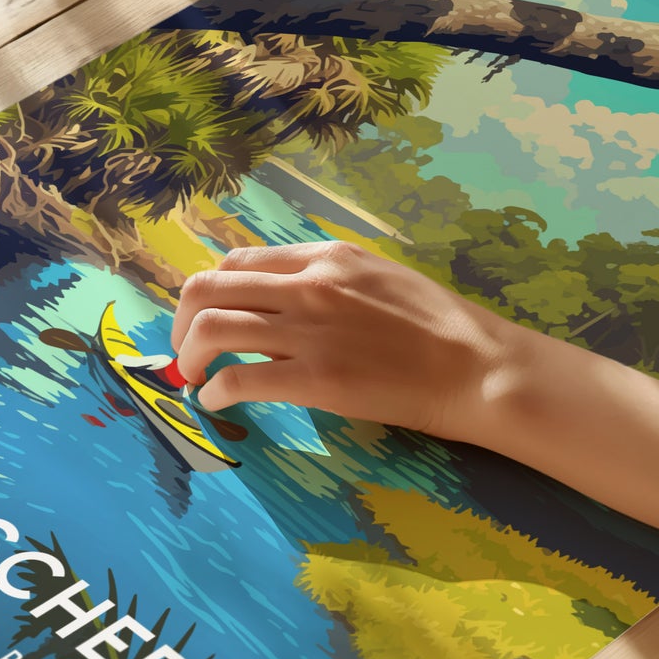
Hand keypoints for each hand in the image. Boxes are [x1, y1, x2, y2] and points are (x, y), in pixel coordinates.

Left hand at [169, 242, 518, 438]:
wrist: (475, 366)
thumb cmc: (437, 325)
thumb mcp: (378, 276)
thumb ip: (327, 280)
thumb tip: (282, 299)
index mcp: (323, 257)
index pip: (238, 261)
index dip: (211, 291)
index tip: (207, 317)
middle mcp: (307, 285)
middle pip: (208, 288)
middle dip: (182, 321)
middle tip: (186, 350)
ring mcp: (308, 331)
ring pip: (211, 328)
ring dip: (189, 355)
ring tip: (194, 376)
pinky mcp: (315, 379)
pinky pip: (239, 378)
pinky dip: (215, 391)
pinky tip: (217, 402)